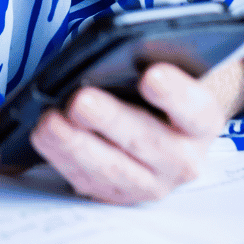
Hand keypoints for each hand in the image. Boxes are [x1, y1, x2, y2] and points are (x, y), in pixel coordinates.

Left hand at [27, 56, 243, 205]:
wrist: (164, 125)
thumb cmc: (159, 85)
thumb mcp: (166, 67)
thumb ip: (151, 60)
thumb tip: (116, 49)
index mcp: (202, 121)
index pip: (195, 108)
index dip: (175, 93)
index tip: (150, 75)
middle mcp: (182, 159)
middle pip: (147, 141)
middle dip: (110, 120)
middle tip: (81, 100)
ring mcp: (150, 182)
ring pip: (112, 169)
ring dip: (77, 145)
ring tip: (49, 121)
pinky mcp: (117, 194)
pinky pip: (88, 181)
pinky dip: (62, 158)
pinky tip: (42, 136)